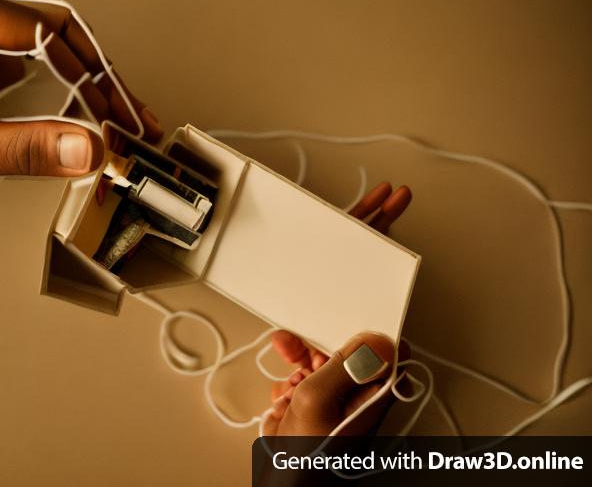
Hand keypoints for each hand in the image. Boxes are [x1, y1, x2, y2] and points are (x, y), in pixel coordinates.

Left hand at [0, 0, 162, 190]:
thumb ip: (21, 150)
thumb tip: (85, 147)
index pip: (47, 31)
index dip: (94, 74)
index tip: (119, 113)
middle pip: (49, 41)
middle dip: (93, 84)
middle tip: (128, 119)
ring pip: (35, 63)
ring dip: (71, 97)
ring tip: (107, 127)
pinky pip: (11, 84)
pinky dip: (39, 110)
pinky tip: (61, 132)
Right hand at [263, 181, 412, 435]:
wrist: (287, 485)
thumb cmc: (311, 460)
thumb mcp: (319, 406)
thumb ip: (344, 364)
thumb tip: (378, 332)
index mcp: (379, 373)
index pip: (385, 303)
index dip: (385, 256)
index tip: (389, 217)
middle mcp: (368, 372)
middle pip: (357, 304)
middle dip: (340, 277)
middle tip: (364, 215)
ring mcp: (346, 378)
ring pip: (326, 331)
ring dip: (302, 339)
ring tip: (292, 358)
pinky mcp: (325, 385)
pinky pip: (309, 355)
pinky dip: (292, 359)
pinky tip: (285, 373)